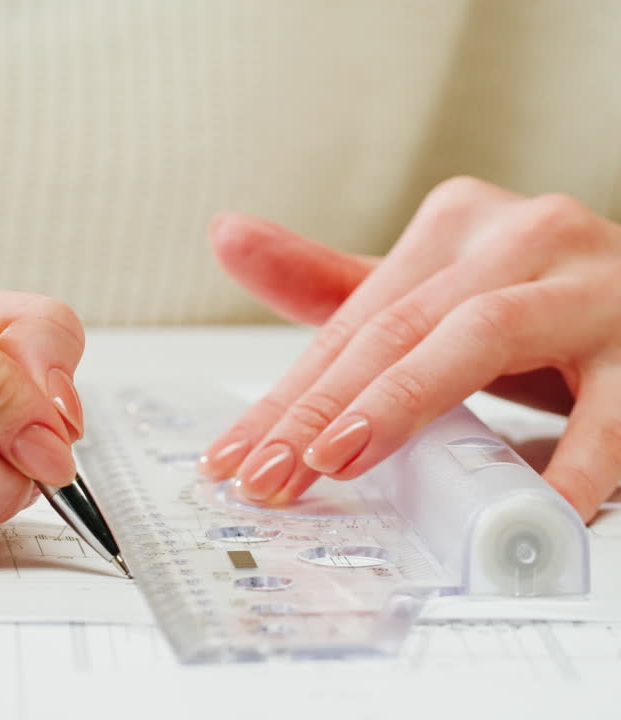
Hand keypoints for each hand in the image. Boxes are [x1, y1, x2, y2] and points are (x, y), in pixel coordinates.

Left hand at [198, 177, 620, 520]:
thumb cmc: (547, 310)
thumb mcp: (439, 300)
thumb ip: (337, 285)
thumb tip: (227, 235)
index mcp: (458, 226)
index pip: (351, 322)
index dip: (286, 396)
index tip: (234, 456)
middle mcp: (522, 238)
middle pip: (396, 327)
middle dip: (321, 408)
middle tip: (269, 473)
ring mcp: (591, 287)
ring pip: (480, 335)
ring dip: (403, 402)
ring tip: (343, 459)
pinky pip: (610, 411)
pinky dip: (570, 463)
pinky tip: (528, 507)